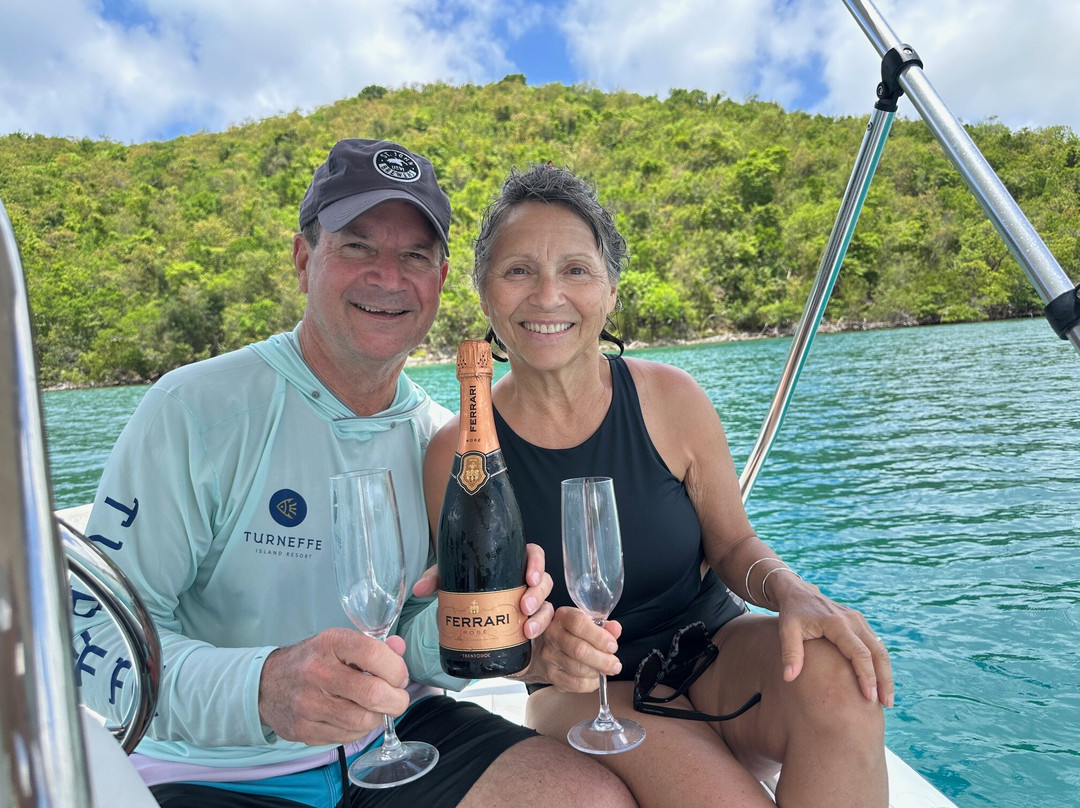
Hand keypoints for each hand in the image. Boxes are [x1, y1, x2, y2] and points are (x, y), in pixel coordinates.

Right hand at [258, 628, 409, 744]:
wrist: (266, 684)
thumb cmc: (312, 661)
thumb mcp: (339, 643)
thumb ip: (374, 646)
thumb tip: (400, 648)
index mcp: (330, 643)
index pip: (375, 654)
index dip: (397, 669)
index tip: (399, 676)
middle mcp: (318, 672)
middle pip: (373, 693)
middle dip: (397, 700)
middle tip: (398, 698)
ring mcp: (309, 704)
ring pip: (363, 721)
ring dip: (379, 717)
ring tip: (376, 708)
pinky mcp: (304, 730)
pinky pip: (347, 737)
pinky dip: (360, 730)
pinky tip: (355, 718)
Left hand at [413, 542, 554, 639]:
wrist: (472, 633)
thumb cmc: (469, 599)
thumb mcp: (452, 585)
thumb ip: (437, 581)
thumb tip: (420, 589)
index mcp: (511, 566)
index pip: (533, 555)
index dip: (536, 563)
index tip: (529, 577)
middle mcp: (525, 584)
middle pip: (544, 580)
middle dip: (538, 593)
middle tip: (523, 605)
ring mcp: (532, 605)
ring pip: (548, 603)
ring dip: (540, 615)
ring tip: (526, 627)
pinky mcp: (533, 625)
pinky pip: (546, 623)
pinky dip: (540, 627)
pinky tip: (528, 636)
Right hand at [521, 606, 622, 690]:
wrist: (545, 648)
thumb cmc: (571, 633)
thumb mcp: (586, 622)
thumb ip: (603, 626)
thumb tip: (615, 629)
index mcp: (562, 617)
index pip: (579, 624)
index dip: (599, 636)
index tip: (613, 645)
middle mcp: (552, 635)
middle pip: (579, 650)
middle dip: (603, 659)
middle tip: (615, 664)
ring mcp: (549, 657)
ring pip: (578, 669)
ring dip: (598, 671)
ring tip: (607, 669)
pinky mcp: (551, 675)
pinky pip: (575, 684)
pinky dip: (591, 683)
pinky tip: (595, 677)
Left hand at [771, 575, 894, 707]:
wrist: (798, 592)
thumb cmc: (792, 613)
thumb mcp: (786, 630)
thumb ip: (790, 653)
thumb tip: (789, 678)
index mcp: (837, 623)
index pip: (859, 653)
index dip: (867, 676)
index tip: (870, 698)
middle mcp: (853, 620)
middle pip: (877, 652)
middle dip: (884, 679)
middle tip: (886, 704)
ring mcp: (859, 620)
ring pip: (880, 649)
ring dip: (886, 674)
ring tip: (887, 699)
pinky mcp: (860, 623)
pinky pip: (876, 645)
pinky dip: (880, 664)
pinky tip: (880, 682)